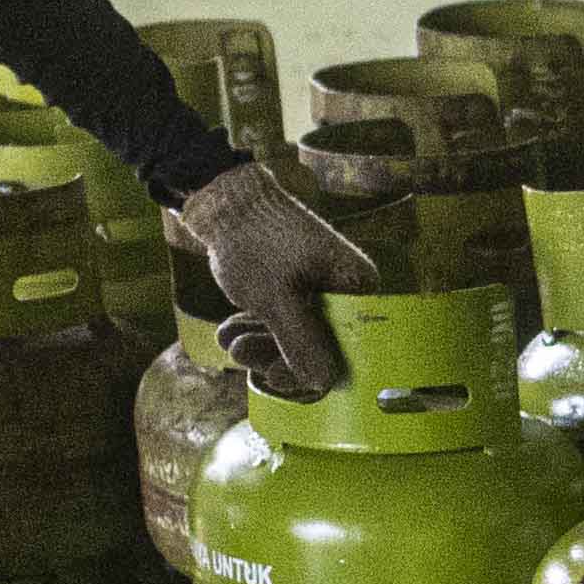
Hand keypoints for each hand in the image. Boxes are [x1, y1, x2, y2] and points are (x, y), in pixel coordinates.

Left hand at [178, 157, 375, 401]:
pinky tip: (229, 330)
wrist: (224, 200)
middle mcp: (348, 291)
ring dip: (259, 346)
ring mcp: (322, 290)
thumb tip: (322, 383)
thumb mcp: (276, 299)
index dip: (313, 373)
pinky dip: (258, 330)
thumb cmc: (255, 242)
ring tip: (228, 338)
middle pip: (321, 349)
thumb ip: (301, 343)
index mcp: (358, 288)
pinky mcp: (298, 289)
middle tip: (239, 352)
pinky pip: (285, 324)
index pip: (350, 351)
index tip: (274, 376)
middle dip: (275, 357)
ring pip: (297, 339)